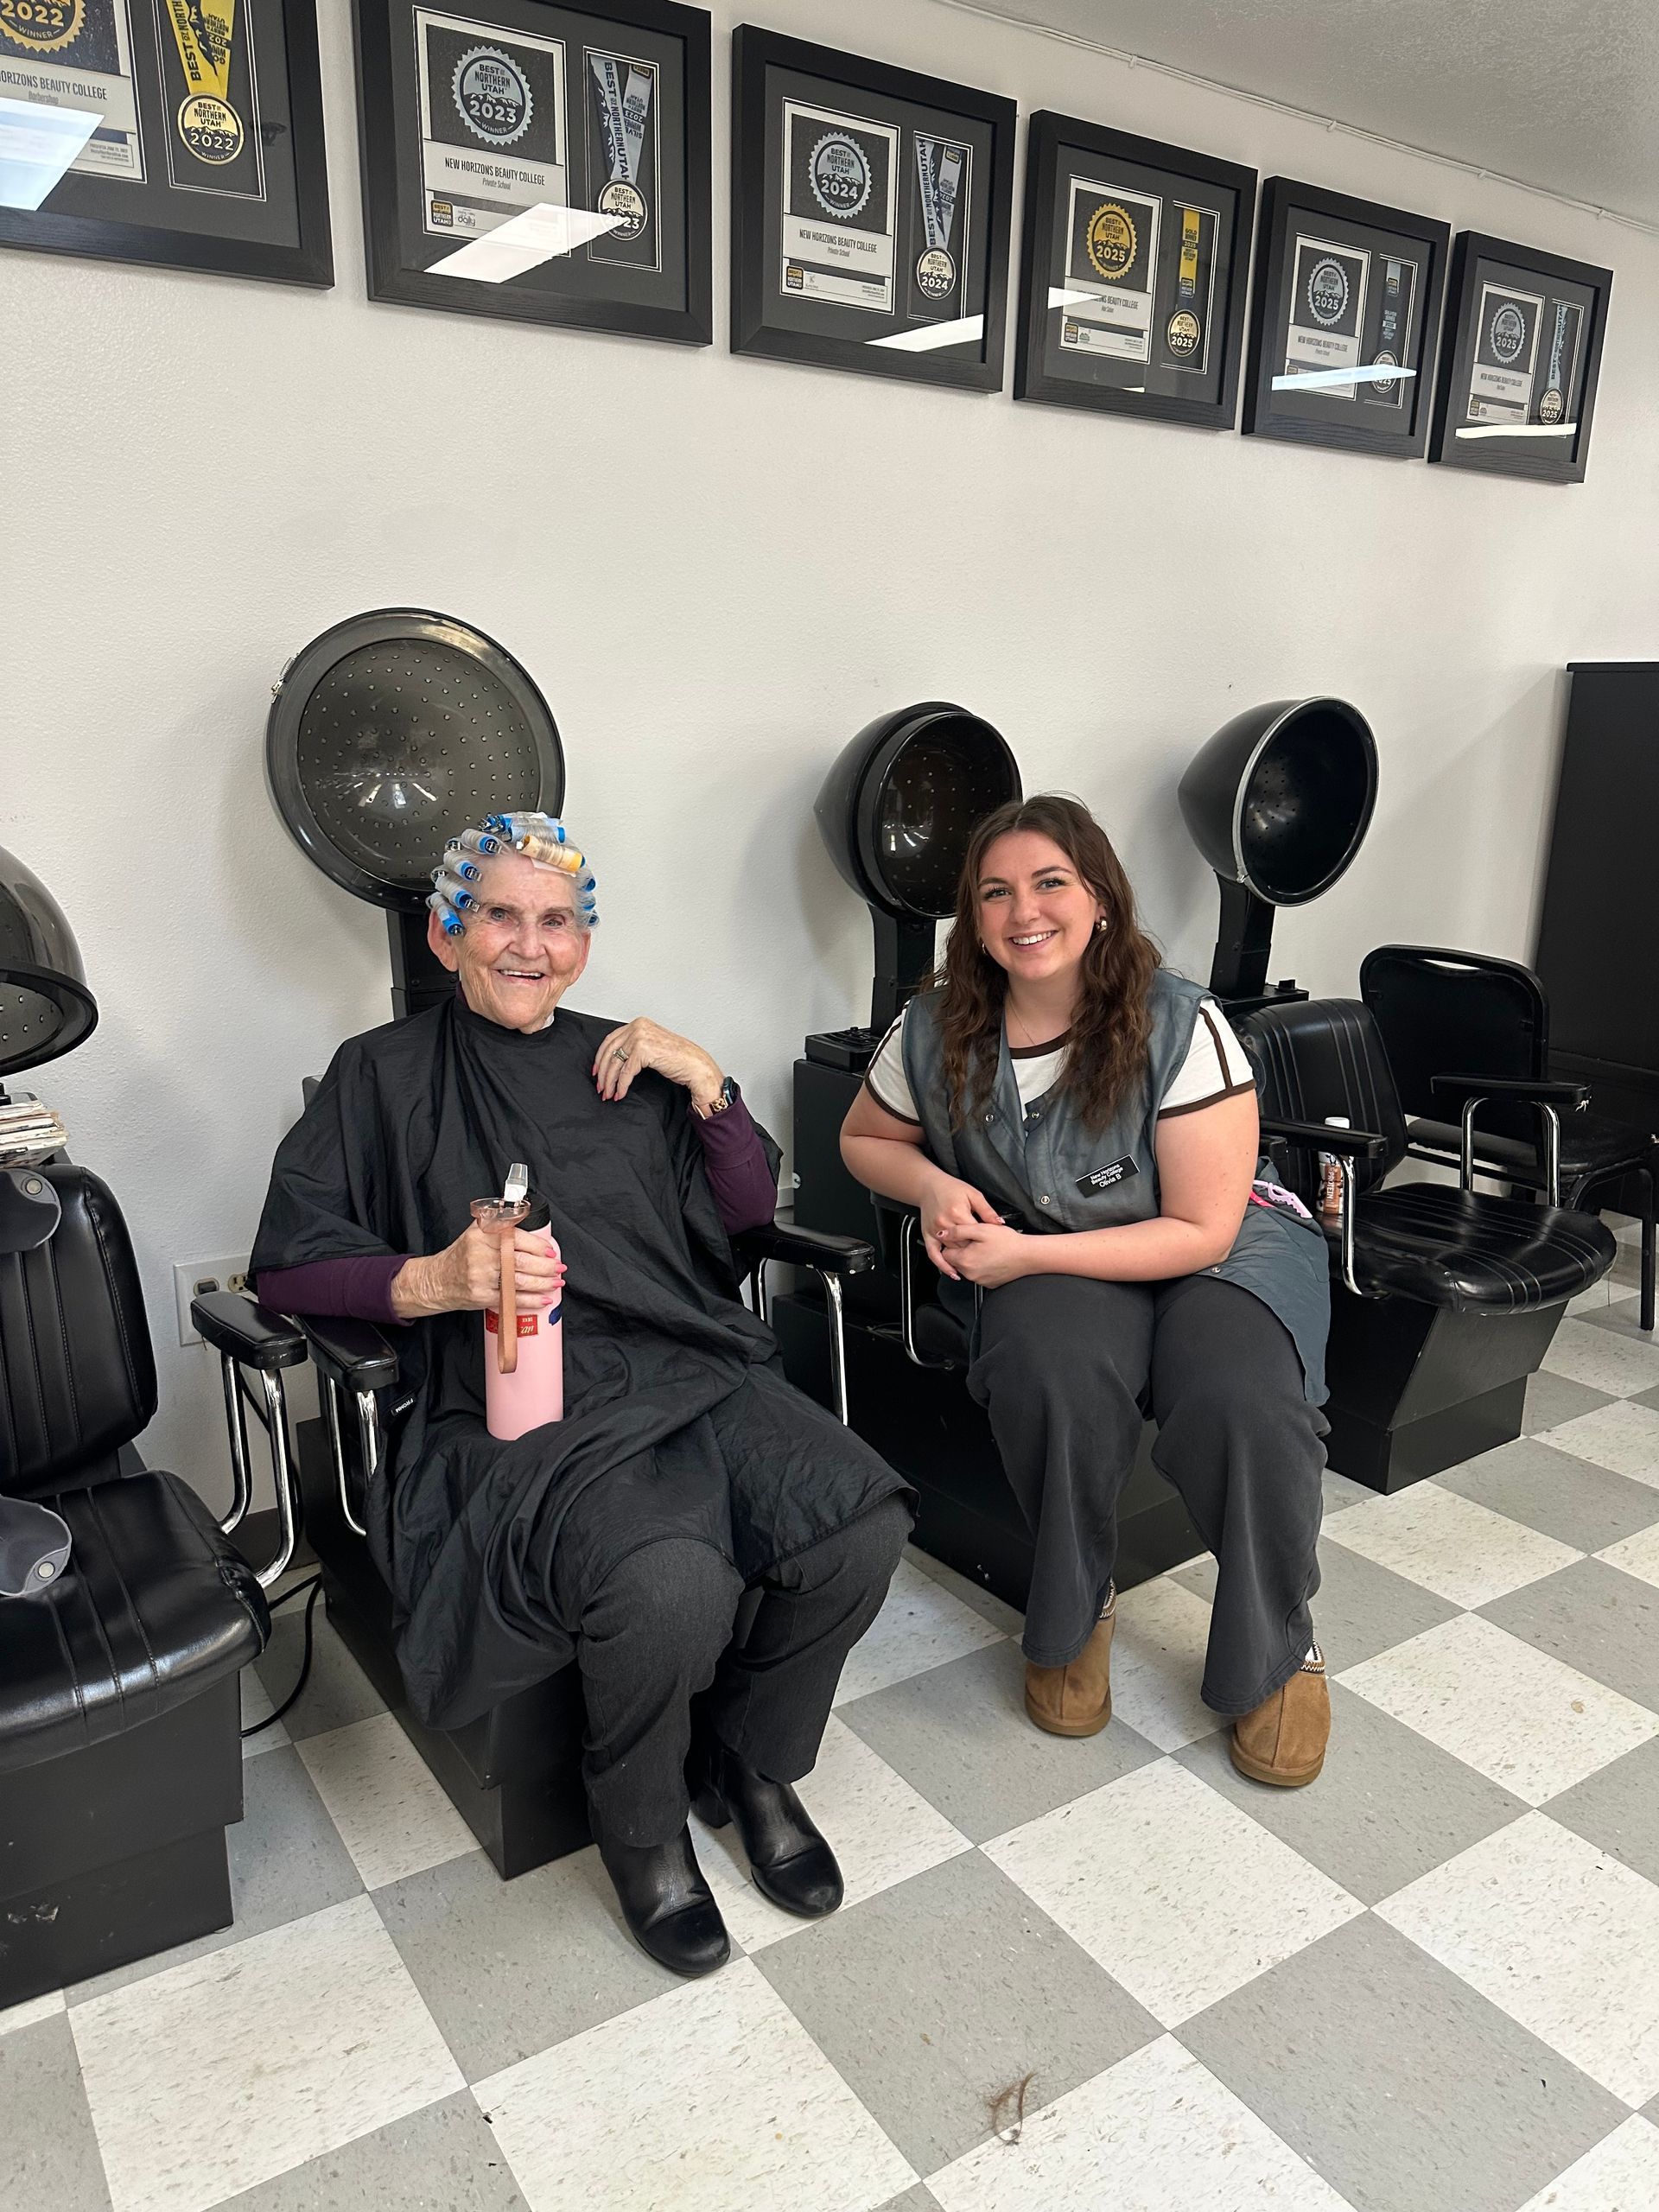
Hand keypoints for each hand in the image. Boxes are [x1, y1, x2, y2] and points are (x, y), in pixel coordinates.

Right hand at [394, 1223, 565, 1317]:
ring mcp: (480, 1277)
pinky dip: (531, 1301)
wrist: (438, 1280)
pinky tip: (544, 1299)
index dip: (537, 1245)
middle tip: (559, 1267)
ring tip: (556, 1282)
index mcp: (481, 1235)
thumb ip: (501, 1228)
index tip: (550, 1251)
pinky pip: (512, 1299)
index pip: (515, 1238)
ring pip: (519, 1281)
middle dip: (545, 1266)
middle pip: (520, 1261)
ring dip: (543, 1283)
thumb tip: (533, 1231)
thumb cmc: (462, 1256)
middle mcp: (480, 1255)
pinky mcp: (482, 1296)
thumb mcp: (476, 1234)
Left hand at [593, 1017, 722, 1109]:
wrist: (696, 1065)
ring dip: (610, 1081)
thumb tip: (614, 1061)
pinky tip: (620, 1093)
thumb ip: (634, 1046)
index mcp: (639, 1023)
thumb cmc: (679, 1058)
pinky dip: (621, 1086)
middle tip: (600, 1086)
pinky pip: (626, 1073)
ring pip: (615, 1063)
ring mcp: (640, 1037)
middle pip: (609, 1051)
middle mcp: (638, 1027)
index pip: (610, 1040)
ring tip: (608, 1093)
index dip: (600, 1057)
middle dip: (603, 1072)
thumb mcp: (652, 1046)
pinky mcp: (643, 1051)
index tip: (597, 1071)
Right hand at [920, 1173, 1003, 1280]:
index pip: (975, 1234)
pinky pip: (933, 1254)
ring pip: (951, 1251)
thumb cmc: (951, 1189)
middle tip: (986, 1259)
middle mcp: (945, 1223)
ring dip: (962, 1260)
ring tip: (975, 1267)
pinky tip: (953, 1272)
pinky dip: (942, 1265)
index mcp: (958, 1213)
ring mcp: (935, 1231)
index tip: (994, 1248)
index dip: (985, 1242)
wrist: (929, 1186)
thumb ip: (987, 1211)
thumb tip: (999, 1223)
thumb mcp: (973, 1195)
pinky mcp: (927, 1235)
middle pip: (963, 1245)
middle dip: (975, 1252)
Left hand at [937, 1218, 1030, 1289]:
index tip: (966, 1237)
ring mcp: (980, 1281)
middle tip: (979, 1242)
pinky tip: (993, 1257)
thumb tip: (942, 1234)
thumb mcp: (980, 1229)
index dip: (954, 1243)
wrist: (1028, 1256)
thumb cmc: (1008, 1242)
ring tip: (988, 1249)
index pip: (945, 1253)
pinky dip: (983, 1266)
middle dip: (963, 1251)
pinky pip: (979, 1274)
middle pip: (955, 1262)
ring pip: (967, 1268)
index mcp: (965, 1260)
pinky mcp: (989, 1283)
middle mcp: (970, 1274)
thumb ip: (958, 1231)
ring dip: (973, 1258)